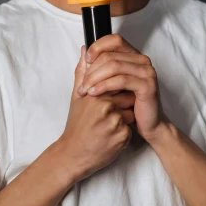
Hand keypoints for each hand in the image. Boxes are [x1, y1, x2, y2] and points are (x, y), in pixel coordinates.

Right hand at [57, 46, 132, 182]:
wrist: (73, 155)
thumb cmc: (76, 126)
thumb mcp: (76, 97)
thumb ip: (82, 72)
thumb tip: (85, 50)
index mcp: (95, 94)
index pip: (117, 82)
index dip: (114, 91)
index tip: (107, 99)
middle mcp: (106, 106)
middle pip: (128, 96)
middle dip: (122, 104)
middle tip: (106, 116)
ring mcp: (115, 122)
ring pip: (131, 111)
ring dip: (125, 118)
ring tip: (107, 126)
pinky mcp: (123, 136)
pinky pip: (132, 127)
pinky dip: (125, 131)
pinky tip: (111, 136)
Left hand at [78, 34, 168, 142]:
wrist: (147, 125)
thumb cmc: (127, 105)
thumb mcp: (107, 84)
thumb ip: (95, 68)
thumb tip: (84, 49)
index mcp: (133, 56)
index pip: (114, 40)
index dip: (98, 47)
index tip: (86, 60)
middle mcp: (142, 60)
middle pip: (110, 55)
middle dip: (91, 70)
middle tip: (81, 85)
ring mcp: (146, 71)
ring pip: (114, 66)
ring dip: (94, 78)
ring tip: (85, 91)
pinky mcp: (147, 85)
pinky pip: (121, 80)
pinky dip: (104, 86)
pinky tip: (94, 93)